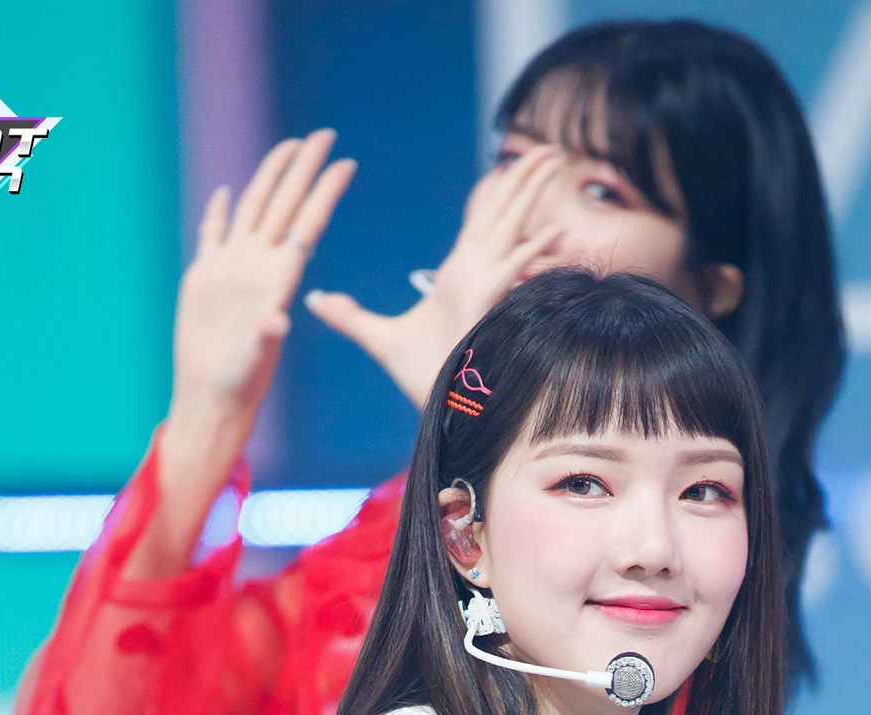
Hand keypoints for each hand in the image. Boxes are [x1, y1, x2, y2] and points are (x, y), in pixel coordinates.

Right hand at [171, 131, 355, 432]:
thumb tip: (277, 321)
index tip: (346, 162)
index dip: (326, 192)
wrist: (211, 396)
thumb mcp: (256, 360)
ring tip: (288, 148)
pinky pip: (212, 235)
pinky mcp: (204, 278)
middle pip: (284, 204)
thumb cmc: (240, 385)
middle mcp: (257, 266)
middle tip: (323, 134)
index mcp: (277, 279)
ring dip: (270, 178)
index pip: (307, 224)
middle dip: (303, 168)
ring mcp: (230, 269)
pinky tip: (225, 193)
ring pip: (253, 209)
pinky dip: (218, 213)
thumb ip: (266, 337)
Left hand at [305, 144, 562, 407]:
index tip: (513, 165)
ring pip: (515, 228)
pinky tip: (555, 232)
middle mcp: (479, 274)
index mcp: (459, 274)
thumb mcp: (377, 337)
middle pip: (506, 213)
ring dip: (534, 194)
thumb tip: (314, 299)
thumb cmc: (420, 379)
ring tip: (556, 159)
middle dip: (526, 179)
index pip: (483, 221)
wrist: (441, 411)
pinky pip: (512, 271)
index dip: (500, 192)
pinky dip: (534, 252)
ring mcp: (487, 286)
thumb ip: (348, 315)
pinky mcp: (489, 307)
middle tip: (551, 147)